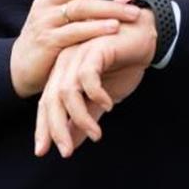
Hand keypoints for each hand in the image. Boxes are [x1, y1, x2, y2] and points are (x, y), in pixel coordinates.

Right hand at [10, 0, 142, 97]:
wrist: (21, 66)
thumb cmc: (51, 37)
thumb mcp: (61, 12)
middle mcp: (48, 0)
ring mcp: (46, 20)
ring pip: (80, 6)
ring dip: (110, 7)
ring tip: (132, 12)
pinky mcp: (47, 41)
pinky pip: (74, 31)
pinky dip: (96, 28)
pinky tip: (114, 28)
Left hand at [34, 7, 156, 157]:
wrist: (146, 37)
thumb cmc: (123, 64)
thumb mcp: (102, 99)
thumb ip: (86, 118)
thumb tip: (71, 145)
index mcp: (64, 73)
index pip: (46, 103)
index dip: (43, 127)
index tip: (42, 151)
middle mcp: (66, 63)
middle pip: (51, 99)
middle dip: (56, 128)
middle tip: (66, 151)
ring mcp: (79, 54)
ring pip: (67, 91)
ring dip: (80, 117)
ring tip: (96, 135)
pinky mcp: (95, 48)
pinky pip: (88, 75)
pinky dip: (96, 94)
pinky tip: (109, 106)